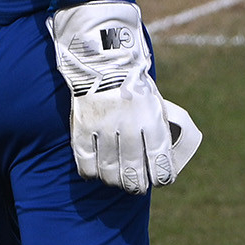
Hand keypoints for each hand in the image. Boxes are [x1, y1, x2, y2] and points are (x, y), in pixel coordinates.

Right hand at [48, 1, 202, 192]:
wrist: (103, 58)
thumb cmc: (133, 82)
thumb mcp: (154, 101)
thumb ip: (156, 127)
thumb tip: (159, 157)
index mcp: (150, 116)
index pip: (159, 158)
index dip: (161, 175)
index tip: (161, 179)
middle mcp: (128, 124)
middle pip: (133, 170)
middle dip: (137, 184)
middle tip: (138, 187)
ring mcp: (103, 126)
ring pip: (109, 169)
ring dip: (115, 181)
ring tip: (119, 182)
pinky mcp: (82, 126)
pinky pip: (84, 160)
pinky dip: (91, 171)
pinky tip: (96, 172)